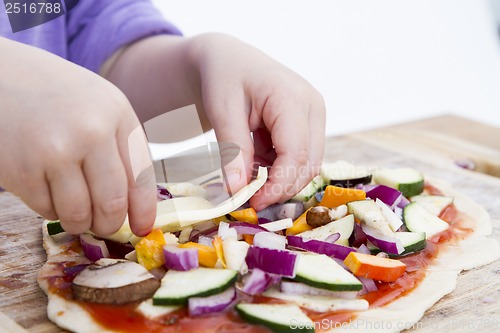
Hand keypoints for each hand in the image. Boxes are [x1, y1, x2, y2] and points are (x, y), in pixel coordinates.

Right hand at [0, 38, 155, 236]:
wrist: (1, 75)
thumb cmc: (57, 96)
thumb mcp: (101, 106)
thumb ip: (120, 148)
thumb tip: (135, 205)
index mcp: (117, 114)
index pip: (141, 176)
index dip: (144, 210)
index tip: (143, 228)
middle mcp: (91, 131)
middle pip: (112, 203)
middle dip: (110, 223)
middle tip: (104, 224)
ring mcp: (55, 151)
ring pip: (79, 215)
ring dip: (80, 222)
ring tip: (76, 210)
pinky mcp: (21, 169)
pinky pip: (46, 210)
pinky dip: (50, 209)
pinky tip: (47, 187)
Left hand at [103, 33, 324, 210]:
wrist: (229, 59)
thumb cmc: (223, 77)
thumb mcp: (221, 111)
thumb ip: (233, 150)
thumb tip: (238, 192)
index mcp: (292, 98)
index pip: (295, 154)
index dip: (277, 185)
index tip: (252, 203)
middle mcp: (312, 106)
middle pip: (308, 164)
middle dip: (280, 188)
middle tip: (248, 199)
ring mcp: (314, 115)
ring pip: (308, 164)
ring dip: (279, 179)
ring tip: (247, 174)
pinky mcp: (309, 124)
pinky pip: (300, 156)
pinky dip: (278, 168)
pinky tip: (255, 162)